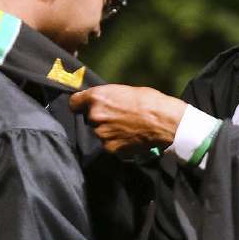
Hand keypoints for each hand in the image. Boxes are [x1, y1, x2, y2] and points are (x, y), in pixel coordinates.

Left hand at [68, 85, 186, 153]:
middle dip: (100, 118)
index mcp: (97, 98)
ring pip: (99, 133)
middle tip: (117, 117)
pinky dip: (116, 143)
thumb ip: (108, 98)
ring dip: (108, 131)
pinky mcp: (109, 148)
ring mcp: (101, 134)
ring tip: (126, 128)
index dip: (80, 105)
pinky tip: (129, 137)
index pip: (74, 103)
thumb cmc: (150, 101)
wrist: (164, 122)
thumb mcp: (125, 91)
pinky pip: (108, 144)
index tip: (84, 107)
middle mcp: (94, 116)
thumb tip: (102, 103)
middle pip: (89, 118)